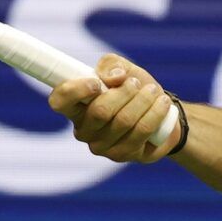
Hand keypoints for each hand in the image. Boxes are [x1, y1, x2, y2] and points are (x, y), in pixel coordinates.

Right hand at [46, 55, 179, 163]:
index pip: (59, 101)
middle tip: (137, 83)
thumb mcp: (124, 70)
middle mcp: (83, 129)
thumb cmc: (135, 90)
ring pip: (124, 121)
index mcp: (76, 106)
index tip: (96, 82)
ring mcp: (101, 146)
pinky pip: (140, 131)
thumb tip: (113, 78)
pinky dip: (155, 113)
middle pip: (100, 110)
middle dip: (125, 92)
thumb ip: (112, 65)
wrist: (162, 113)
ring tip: (153, 91)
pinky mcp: (122, 156)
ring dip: (144, 100)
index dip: (75, 90)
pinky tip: (162, 104)